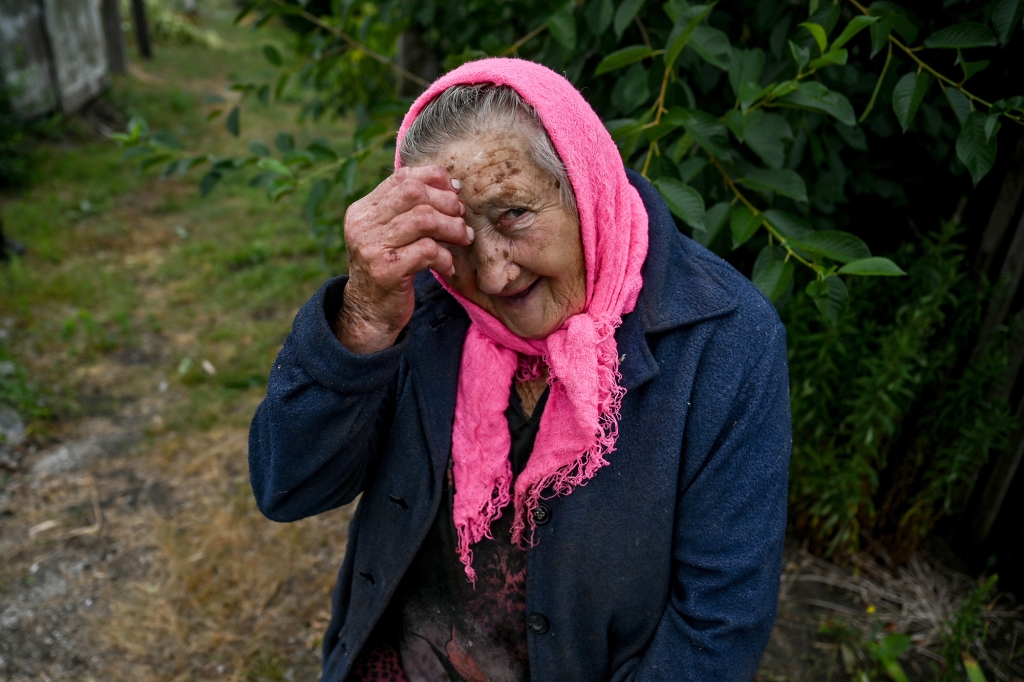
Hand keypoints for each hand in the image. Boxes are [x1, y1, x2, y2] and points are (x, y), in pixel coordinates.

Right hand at [334, 165, 472, 353]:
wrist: (369, 314)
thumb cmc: (389, 270)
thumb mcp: (392, 235)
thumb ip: (409, 211)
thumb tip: (452, 187)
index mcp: (363, 210)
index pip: (402, 178)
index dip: (434, 179)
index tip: (455, 193)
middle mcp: (363, 224)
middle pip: (414, 194)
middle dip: (447, 203)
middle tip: (462, 219)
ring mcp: (372, 247)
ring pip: (425, 220)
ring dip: (453, 228)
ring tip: (463, 239)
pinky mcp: (387, 271)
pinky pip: (428, 251)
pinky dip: (446, 257)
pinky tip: (448, 266)